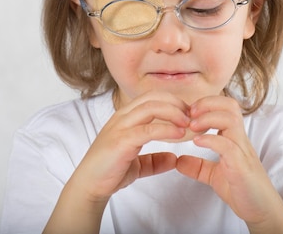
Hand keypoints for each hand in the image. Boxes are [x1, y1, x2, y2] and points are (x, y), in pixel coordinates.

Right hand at [74, 91, 190, 201]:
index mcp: (125, 117)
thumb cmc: (109, 172)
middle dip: (177, 104)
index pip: (152, 98)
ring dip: (174, 113)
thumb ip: (155, 160)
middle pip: (154, 98)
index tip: (189, 115)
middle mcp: (122, 117)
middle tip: (193, 117)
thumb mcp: (137, 164)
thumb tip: (173, 159)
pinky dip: (166, 130)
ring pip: (151, 108)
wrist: (89, 186)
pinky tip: (179, 135)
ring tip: (188, 124)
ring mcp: (120, 127)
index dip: (173, 102)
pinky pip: (147, 129)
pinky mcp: (121, 141)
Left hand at [176, 96, 282, 233]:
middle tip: (189, 113)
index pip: (225, 107)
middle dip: (207, 103)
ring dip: (208, 118)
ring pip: (231, 120)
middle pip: (230, 106)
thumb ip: (198, 166)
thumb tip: (178, 160)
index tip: (188, 112)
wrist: (261, 211)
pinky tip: (197, 142)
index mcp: (233, 139)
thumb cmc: (242, 190)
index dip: (206, 104)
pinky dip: (211, 140)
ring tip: (192, 126)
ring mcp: (242, 152)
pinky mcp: (241, 167)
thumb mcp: (214, 175)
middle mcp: (240, 141)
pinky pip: (228, 146)